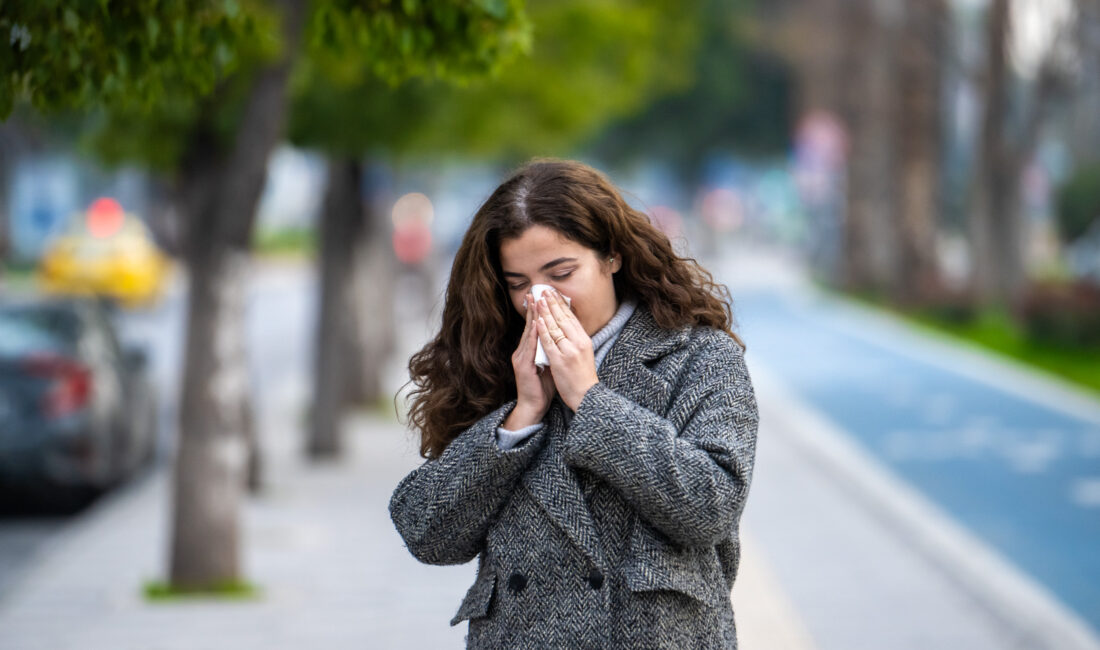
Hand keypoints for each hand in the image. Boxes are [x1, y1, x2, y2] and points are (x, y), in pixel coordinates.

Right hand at [507, 291, 555, 428]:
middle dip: (533, 309)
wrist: (534, 406)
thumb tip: (562, 337)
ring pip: (528, 334)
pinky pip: (529, 348)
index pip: (534, 327)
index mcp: (529, 351)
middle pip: (529, 326)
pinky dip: (533, 335)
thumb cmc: (543, 387)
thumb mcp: (549, 364)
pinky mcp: (522, 367)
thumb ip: (552, 350)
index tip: (543, 296)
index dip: (538, 312)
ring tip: (536, 302)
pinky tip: (537, 325)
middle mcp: (522, 351)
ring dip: (532, 317)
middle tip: (536, 292)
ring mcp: (521, 358)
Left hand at [535, 288, 598, 411]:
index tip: (554, 293)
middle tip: (544, 290)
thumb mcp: (583, 354)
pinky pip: (549, 342)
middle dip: (553, 303)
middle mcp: (579, 342)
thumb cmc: (583, 377)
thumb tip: (567, 326)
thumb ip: (575, 340)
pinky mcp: (560, 360)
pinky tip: (537, 321)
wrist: (586, 396)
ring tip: (539, 299)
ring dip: (546, 312)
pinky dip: (542, 330)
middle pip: (563, 318)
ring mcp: (569, 351)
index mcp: (584, 340)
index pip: (571, 317)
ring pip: (555, 327)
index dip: (562, 304)